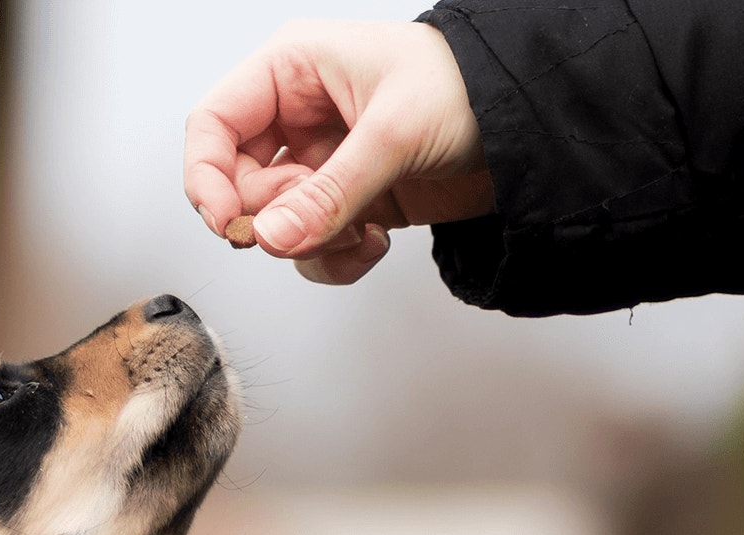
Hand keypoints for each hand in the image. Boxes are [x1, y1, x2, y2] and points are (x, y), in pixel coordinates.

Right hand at [184, 20, 494, 284]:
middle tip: (309, 228)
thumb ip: (329, 193)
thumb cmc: (471, 88)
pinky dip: (337, 256)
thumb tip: (271, 238)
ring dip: (311, 243)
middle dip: (273, 218)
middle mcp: (300, 115)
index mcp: (293, 70)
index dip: (207, 176)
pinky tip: (376, 241)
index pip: (214, 123)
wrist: (536, 124)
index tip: (230, 223)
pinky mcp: (351, 200)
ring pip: (276, 222)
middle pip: (239, 183)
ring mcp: (324, 161)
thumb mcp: (394, 134)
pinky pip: (314, 243)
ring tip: (360, 233)